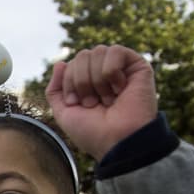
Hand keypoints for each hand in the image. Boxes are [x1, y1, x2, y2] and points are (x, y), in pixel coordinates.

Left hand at [45, 45, 157, 160]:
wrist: (117, 142)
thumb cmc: (93, 132)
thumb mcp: (64, 113)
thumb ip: (55, 90)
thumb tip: (60, 63)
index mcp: (89, 83)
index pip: (71, 64)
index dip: (69, 83)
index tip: (77, 104)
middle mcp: (105, 74)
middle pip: (83, 55)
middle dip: (81, 81)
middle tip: (93, 103)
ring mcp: (122, 69)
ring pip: (98, 51)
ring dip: (97, 80)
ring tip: (108, 99)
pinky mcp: (138, 66)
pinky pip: (116, 51)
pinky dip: (111, 71)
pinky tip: (119, 89)